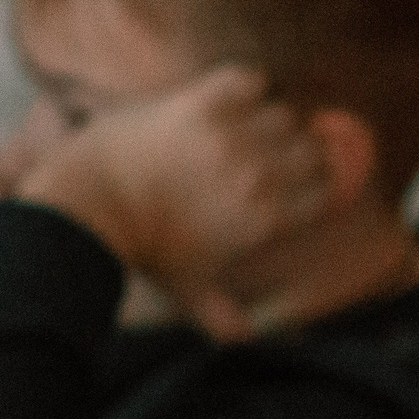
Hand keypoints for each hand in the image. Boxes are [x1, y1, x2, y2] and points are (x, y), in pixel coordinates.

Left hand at [15, 66, 327, 336]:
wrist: (89, 208)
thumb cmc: (143, 251)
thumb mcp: (189, 291)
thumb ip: (223, 318)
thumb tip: (243, 339)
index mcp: (268, 218)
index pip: (328, 189)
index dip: (318, 183)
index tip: (298, 181)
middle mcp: (260, 175)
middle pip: (313, 148)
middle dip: (299, 150)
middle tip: (271, 152)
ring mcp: (230, 136)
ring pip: (284, 113)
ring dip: (272, 118)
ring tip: (248, 126)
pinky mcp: (197, 104)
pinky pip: (248, 79)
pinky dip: (246, 85)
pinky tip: (231, 98)